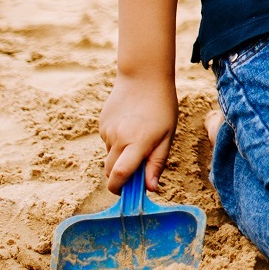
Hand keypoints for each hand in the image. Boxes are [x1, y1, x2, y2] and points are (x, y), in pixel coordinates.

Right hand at [100, 72, 178, 190]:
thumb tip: (150, 189)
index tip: (125, 193)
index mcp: (137, 143)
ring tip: (138, 136)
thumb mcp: (167, 136)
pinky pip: (107, 141)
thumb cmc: (162, 107)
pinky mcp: (102, 124)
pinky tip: (129, 125)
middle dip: (119, 176)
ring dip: (120, 156)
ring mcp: (107, 131)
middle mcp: (118, 139)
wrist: (143, 77)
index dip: (118, 189)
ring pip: (109, 155)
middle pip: (109, 170)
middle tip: (137, 167)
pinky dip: (116, 141)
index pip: (119, 175)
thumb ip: (156, 163)